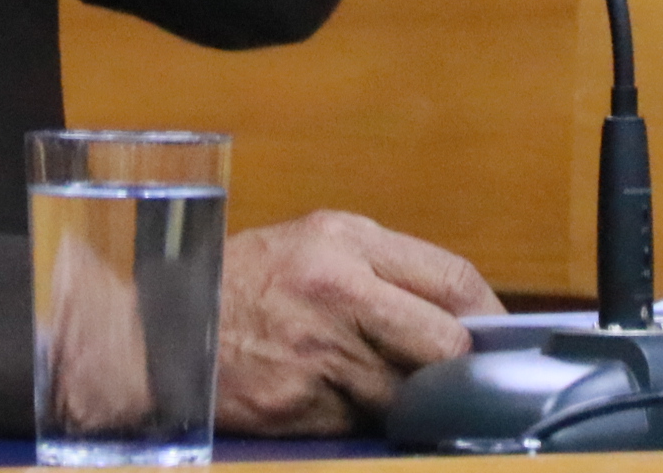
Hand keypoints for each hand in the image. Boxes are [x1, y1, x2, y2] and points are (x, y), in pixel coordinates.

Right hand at [215, 211, 502, 434]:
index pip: (452, 277)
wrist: (161, 333)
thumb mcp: (311, 245)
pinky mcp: (305, 406)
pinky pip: (364, 421)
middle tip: (461, 375)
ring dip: (413, 398)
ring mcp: (322, 355)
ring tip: (394, 388)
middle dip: (460, 365)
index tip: (501, 337)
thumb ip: (382, 268)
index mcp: (346, 242)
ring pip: (410, 392)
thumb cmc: (243, 283)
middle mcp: (339, 294)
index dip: (489, 314)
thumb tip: (456, 310)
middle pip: (445, 343)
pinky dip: (367, 419)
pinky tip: (347, 403)